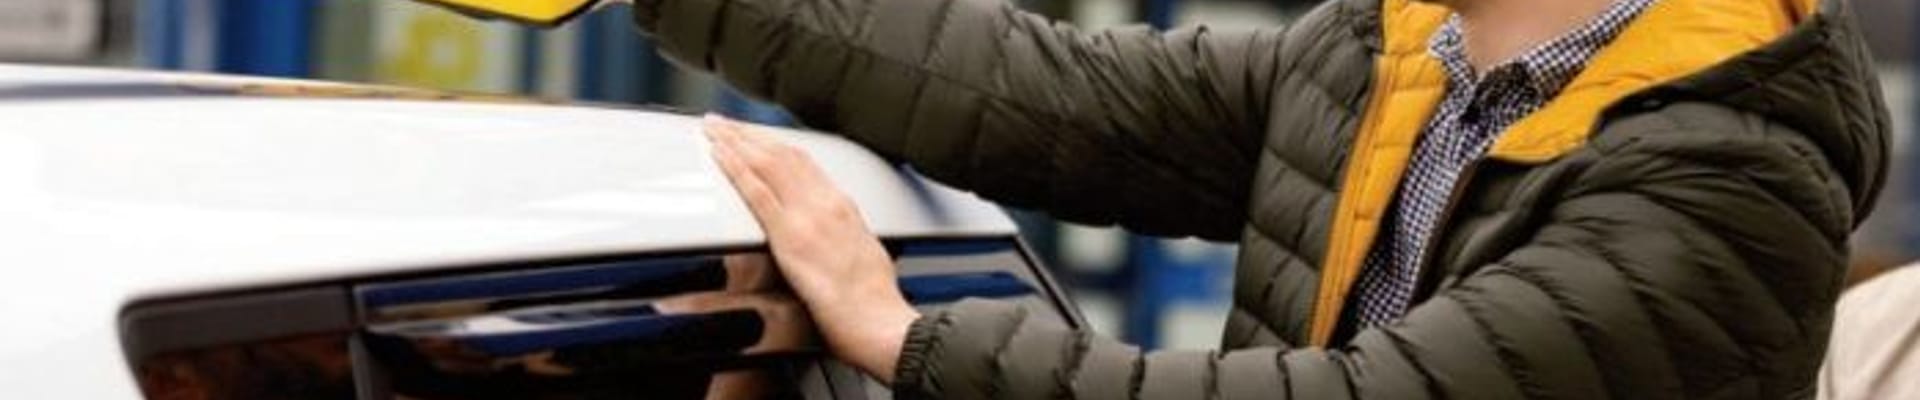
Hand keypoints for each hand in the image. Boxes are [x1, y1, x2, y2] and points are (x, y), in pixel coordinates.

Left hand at [703, 114, 920, 382]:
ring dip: (735, 141)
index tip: (755, 135)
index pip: (803, 163)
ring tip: (713, 129)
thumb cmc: (876, 302)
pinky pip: (756, 193)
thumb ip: (844, 241)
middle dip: (748, 134)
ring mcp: (807, 215)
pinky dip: (734, 168)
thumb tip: (834, 244)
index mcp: (843, 207)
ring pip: (765, 163)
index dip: (774, 144)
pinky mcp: (790, 236)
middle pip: (781, 155)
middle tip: (723, 122)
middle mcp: (825, 202)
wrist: (881, 321)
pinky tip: (718, 154)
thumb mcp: (864, 257)